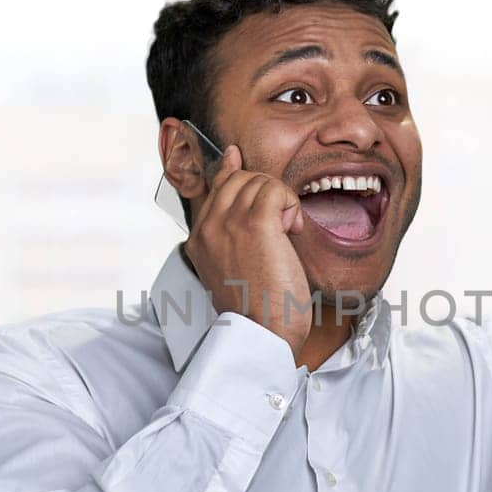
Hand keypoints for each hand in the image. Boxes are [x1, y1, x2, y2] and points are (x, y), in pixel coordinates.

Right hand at [183, 145, 311, 360]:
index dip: (232, 171)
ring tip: (285, 233)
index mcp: (199, 239)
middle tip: (279, 224)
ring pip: (259, 180)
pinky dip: (291, 206)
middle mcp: (208, 227)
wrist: (264, 333)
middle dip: (265, 191)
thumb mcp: (235, 265)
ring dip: (281, 201)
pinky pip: (276, 189)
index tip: (237, 157)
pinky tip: (291, 231)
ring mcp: (229, 222)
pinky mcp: (256, 223)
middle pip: (238, 177)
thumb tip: (238, 191)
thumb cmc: (258, 308)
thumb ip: (233, 229)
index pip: (214, 186)